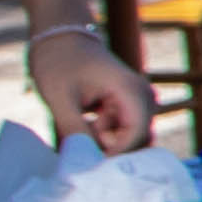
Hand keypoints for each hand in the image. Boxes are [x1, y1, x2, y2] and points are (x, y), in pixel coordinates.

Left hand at [20, 16, 153, 153]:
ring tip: (84, 125)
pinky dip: (106, 136)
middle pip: (139, 140)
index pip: (136, 134)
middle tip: (83, 140)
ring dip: (108, 142)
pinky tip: (87, 123)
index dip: (115, 154)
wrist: (61, 38)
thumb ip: (74, 130)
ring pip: (132, 139)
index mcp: (130, 90)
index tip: (89, 162)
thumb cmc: (58, 62)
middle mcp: (143, 97)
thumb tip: (84, 163)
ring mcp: (138, 102)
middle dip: (112, 148)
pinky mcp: (129, 106)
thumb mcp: (59, 98)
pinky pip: (125, 133)